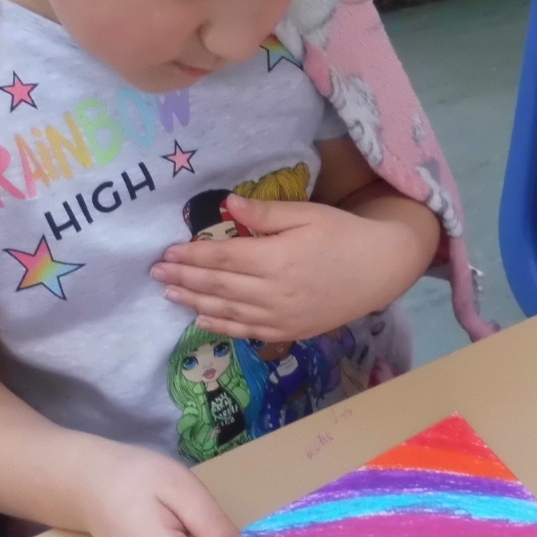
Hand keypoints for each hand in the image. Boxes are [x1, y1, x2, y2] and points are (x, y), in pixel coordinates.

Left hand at [152, 195, 431, 341]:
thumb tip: (226, 206)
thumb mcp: (307, 214)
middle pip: (217, 286)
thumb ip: (264, 215)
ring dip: (194, 302)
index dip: (191, 256)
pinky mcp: (289, 331)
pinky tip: (201, 320)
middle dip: (183, 279)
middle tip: (155, 273)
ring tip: (169, 294)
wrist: (381, 269)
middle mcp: (273, 292)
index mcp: (276, 258)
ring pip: (226, 311)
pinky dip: (220, 326)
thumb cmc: (344, 234)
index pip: (221, 258)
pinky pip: (246, 331)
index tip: (167, 252)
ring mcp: (280, 316)